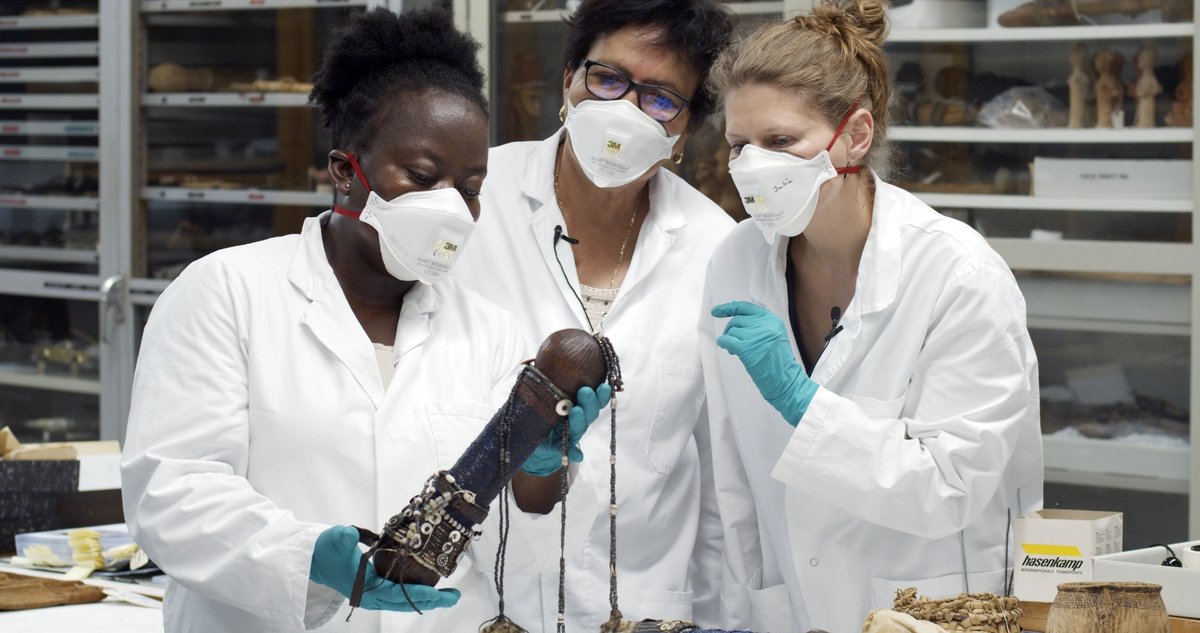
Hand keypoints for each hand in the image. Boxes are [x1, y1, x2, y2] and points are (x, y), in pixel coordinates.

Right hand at [309, 525, 459, 611]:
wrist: (314, 559)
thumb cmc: (325, 549)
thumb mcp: (335, 539)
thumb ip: (345, 537)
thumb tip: (352, 535)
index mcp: (364, 587)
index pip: (396, 593)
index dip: (417, 594)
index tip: (436, 594)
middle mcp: (371, 596)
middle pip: (405, 602)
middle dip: (430, 601)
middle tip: (453, 598)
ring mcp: (373, 595)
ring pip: (404, 602)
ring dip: (426, 600)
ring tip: (447, 597)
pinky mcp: (375, 591)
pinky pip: (399, 597)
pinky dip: (415, 595)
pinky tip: (429, 591)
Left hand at [521, 383, 611, 475]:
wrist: (531, 434)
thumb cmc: (544, 408)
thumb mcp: (549, 392)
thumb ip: (555, 380)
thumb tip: (556, 359)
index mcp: (579, 405)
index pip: (594, 399)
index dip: (601, 394)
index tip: (603, 386)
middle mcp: (578, 420)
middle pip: (590, 413)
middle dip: (589, 402)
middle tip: (586, 391)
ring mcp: (570, 433)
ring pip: (579, 427)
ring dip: (579, 420)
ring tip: (576, 411)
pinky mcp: (560, 446)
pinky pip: (567, 449)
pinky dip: (574, 452)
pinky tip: (578, 454)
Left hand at [711, 301, 818, 426]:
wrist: (786, 380)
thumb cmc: (778, 363)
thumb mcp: (774, 336)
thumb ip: (759, 326)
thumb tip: (734, 321)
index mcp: (772, 320)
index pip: (746, 307)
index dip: (729, 308)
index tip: (716, 311)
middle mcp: (765, 324)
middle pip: (736, 320)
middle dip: (730, 330)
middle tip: (731, 342)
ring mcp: (756, 335)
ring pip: (732, 331)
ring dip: (729, 340)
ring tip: (735, 351)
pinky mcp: (747, 348)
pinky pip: (727, 340)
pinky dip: (723, 343)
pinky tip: (728, 350)